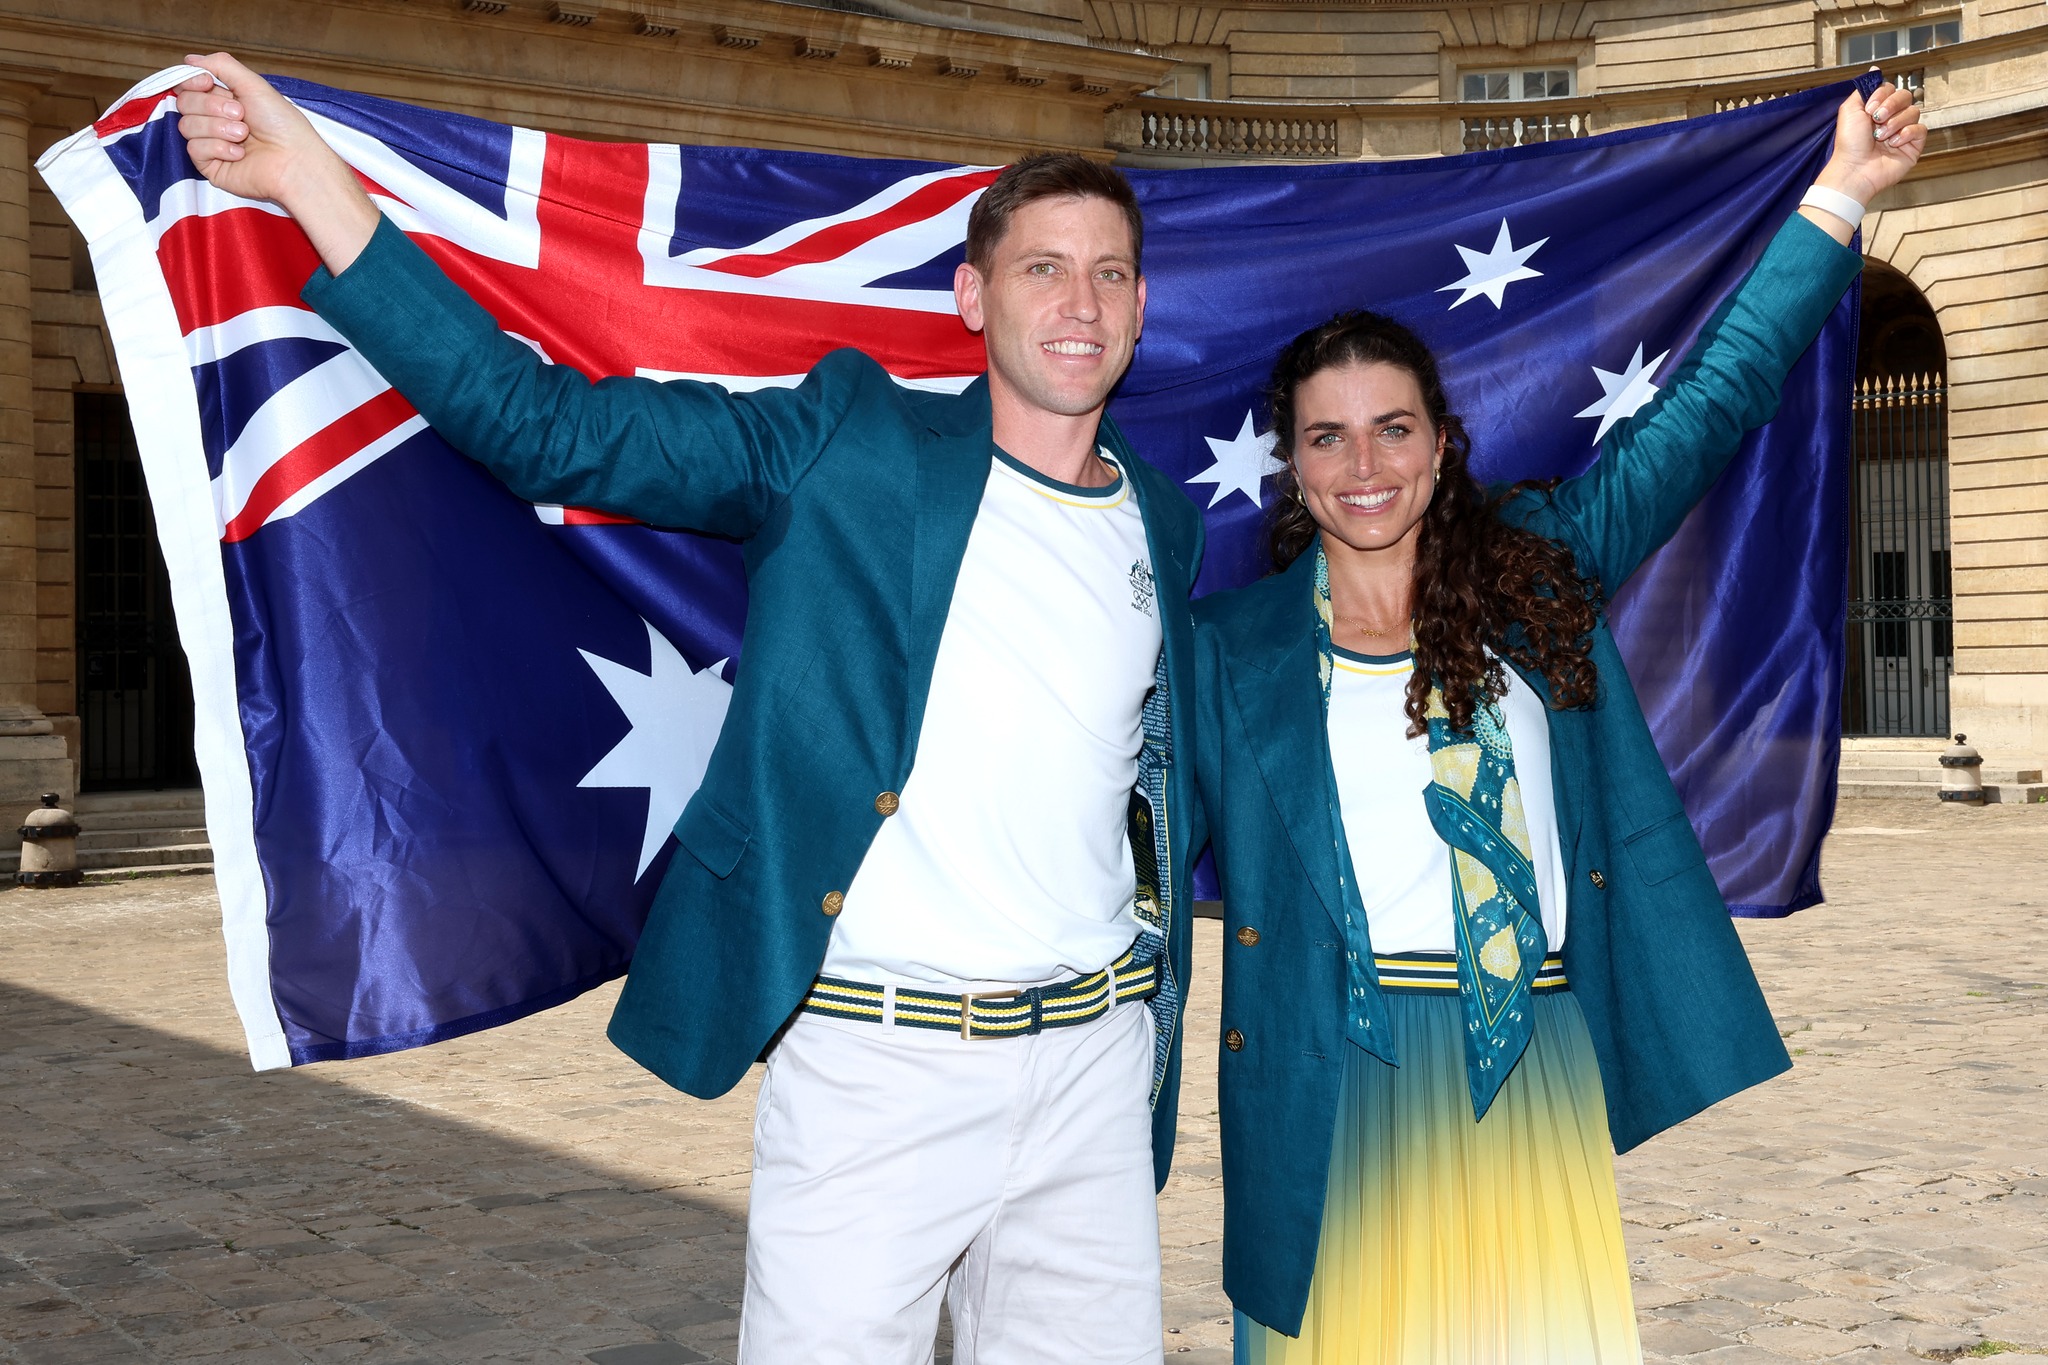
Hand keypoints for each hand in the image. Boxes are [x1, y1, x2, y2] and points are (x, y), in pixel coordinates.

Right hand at [175, 52, 380, 272]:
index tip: (207, 83)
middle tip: (243, 118)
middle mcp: (219, 123)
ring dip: (217, 126)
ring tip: (246, 137)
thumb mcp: (258, 87)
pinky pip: (193, 149)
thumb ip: (223, 67)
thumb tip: (191, 58)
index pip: (191, 84)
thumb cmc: (289, 129)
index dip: (195, 83)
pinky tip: (240, 152)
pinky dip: (216, 146)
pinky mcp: (213, 169)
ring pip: (186, 124)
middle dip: (213, 106)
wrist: (301, 166)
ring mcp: (214, 146)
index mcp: (229, 102)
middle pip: (185, 102)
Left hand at [1816, 78, 1925, 206]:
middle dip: (1891, 106)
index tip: (1870, 108)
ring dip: (1895, 123)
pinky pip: (1920, 128)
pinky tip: (1894, 142)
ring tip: (1881, 136)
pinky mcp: (1913, 144)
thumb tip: (1875, 69)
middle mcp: (1891, 118)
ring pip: (1914, 111)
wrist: (1855, 169)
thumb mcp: (1850, 109)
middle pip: (1906, 96)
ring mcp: (1903, 131)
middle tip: (1876, 119)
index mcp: (1877, 109)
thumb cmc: (1849, 143)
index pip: (1891, 89)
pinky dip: (1907, 133)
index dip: (1883, 95)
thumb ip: (1864, 89)